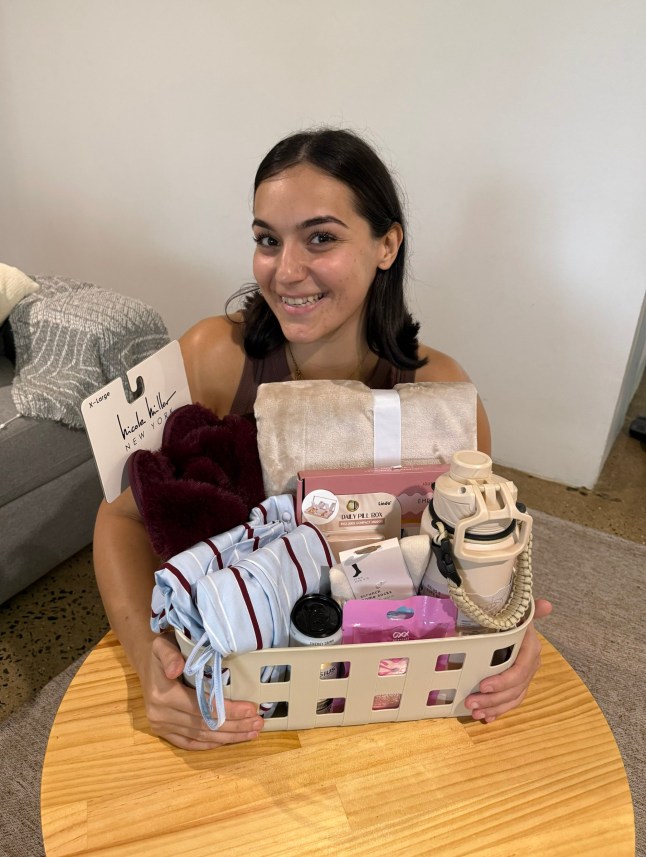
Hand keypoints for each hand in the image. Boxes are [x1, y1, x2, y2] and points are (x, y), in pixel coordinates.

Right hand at [141, 634, 264, 749]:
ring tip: (252, 732)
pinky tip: (229, 741)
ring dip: (228, 737)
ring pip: (200, 736)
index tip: (251, 709)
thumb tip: (177, 668)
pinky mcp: (163, 732)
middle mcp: (160, 715)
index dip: (228, 710)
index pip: (202, 707)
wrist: (145, 661)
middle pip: (204, 725)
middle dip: (235, 726)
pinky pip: (189, 743)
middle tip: (258, 723)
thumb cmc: (160, 652)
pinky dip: (210, 744)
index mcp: (162, 695)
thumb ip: (170, 656)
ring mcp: (161, 726)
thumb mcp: (163, 646)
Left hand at [465, 598, 552, 723]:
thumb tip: (547, 605)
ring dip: (494, 708)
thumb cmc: (514, 613)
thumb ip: (532, 609)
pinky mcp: (518, 683)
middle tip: (470, 703)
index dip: (503, 681)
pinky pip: (511, 700)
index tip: (483, 685)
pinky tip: (487, 718)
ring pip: (512, 698)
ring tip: (474, 713)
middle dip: (492, 699)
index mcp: (531, 649)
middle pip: (514, 689)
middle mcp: (530, 665)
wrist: (516, 617)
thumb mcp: (520, 610)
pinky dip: (499, 711)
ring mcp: (525, 676)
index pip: (519, 671)